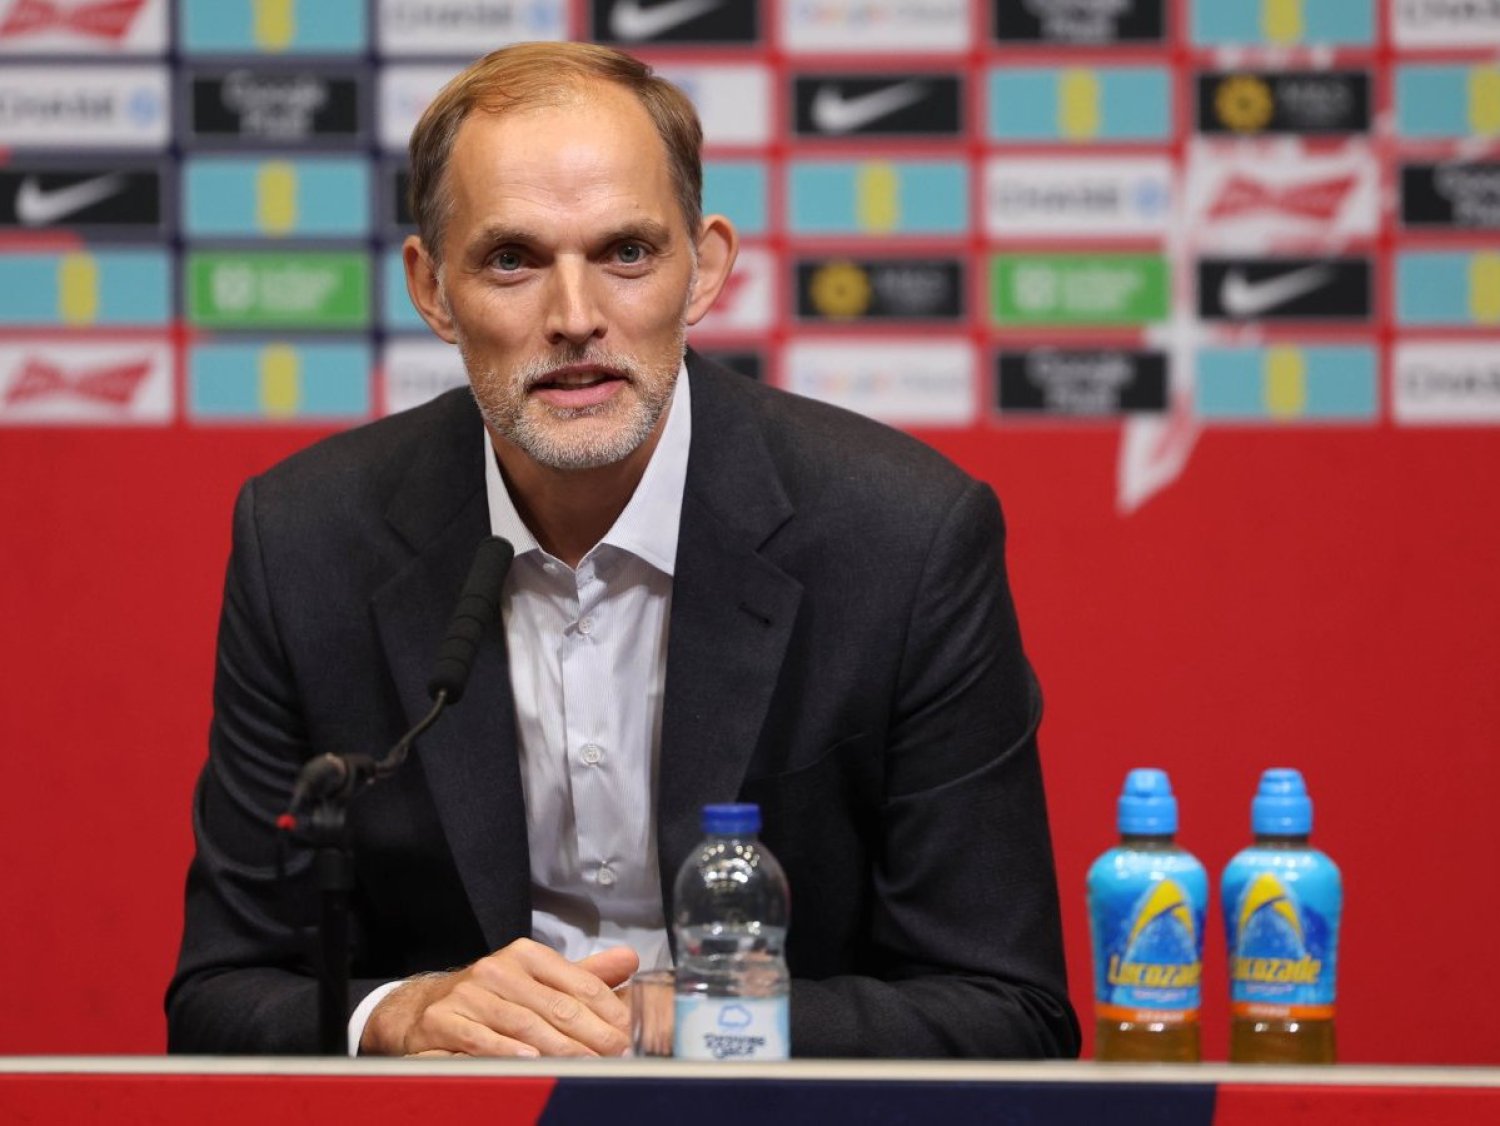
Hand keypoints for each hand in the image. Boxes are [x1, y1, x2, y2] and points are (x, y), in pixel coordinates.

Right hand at [361, 939, 638, 1056]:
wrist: (423, 1008)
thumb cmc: (493, 998)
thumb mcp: (538, 980)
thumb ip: (584, 975)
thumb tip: (631, 960)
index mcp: (527, 955)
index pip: (577, 981)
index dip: (606, 1009)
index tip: (628, 1033)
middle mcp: (498, 969)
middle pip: (555, 1006)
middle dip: (590, 1034)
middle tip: (615, 1055)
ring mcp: (470, 993)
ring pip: (523, 1024)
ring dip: (557, 1048)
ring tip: (584, 1064)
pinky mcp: (444, 1019)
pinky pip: (480, 1038)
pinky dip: (506, 1052)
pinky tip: (529, 1061)